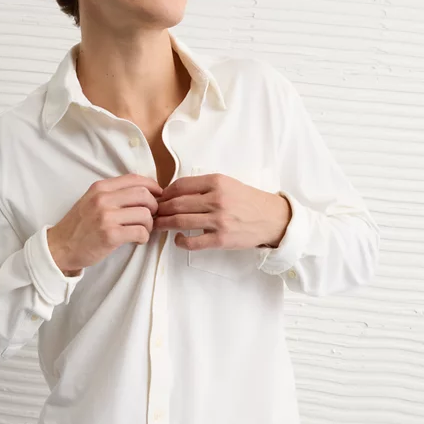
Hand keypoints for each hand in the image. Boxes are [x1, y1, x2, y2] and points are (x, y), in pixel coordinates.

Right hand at [47, 173, 162, 273]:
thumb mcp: (91, 201)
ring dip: (149, 225)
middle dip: (153, 207)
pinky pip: (140, 232)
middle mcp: (103, 199)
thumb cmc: (79, 226)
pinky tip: (137, 240)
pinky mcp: (110, 235)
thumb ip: (113, 194)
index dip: (152, 186)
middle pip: (144, 195)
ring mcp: (106, 217)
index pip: (135, 179)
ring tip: (141, 231)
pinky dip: (144, 237)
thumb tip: (145, 193)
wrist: (59, 248)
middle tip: (150, 217)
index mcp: (100, 188)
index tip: (158, 196)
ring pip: (145, 214)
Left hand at [152, 173, 290, 250]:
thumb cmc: (247, 201)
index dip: (165, 192)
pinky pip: (193, 242)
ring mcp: (219, 220)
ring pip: (180, 221)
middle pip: (177, 204)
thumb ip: (204, 186)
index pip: (181, 185)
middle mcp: (217, 199)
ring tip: (157, 225)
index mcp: (217, 182)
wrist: (272, 218)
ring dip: (164, 224)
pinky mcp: (221, 239)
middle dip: (160, 209)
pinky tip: (177, 239)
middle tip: (152, 213)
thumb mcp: (228, 183)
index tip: (159, 198)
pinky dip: (180, 241)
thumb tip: (175, 192)